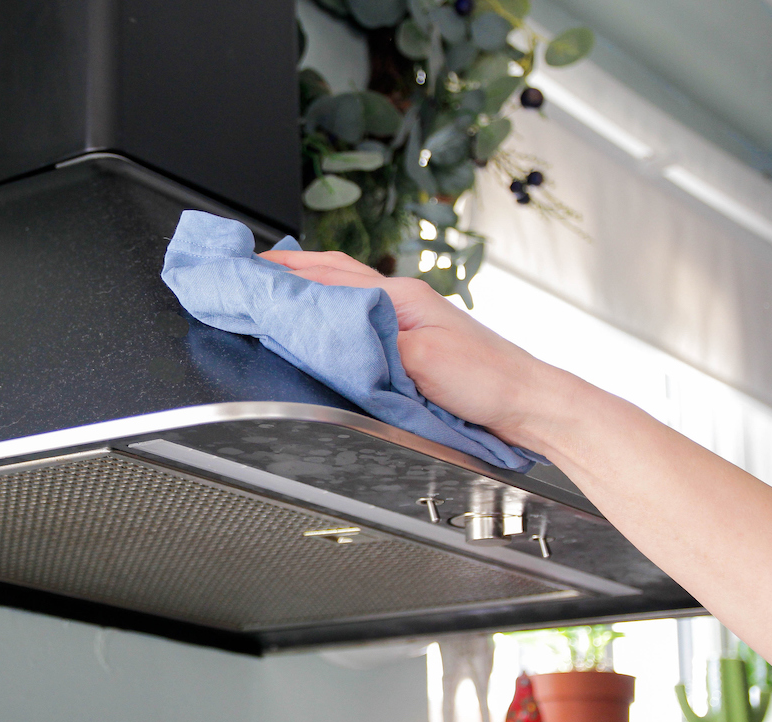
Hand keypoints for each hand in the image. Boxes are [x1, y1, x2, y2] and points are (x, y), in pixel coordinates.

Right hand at [258, 249, 575, 452]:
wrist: (526, 403)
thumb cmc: (486, 381)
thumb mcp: (419, 360)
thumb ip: (368, 340)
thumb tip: (325, 327)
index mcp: (397, 296)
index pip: (325, 276)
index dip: (281, 273)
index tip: (245, 270)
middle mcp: (398, 299)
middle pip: (329, 273)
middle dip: (285, 269)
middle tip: (246, 269)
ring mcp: (405, 316)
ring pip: (341, 291)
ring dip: (305, 284)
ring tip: (273, 284)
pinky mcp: (410, 340)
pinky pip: (355, 316)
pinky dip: (327, 310)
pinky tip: (319, 319)